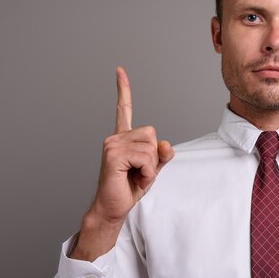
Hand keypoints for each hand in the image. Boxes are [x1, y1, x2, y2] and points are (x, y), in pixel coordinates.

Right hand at [71, 67, 173, 260]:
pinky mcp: (113, 154)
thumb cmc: (129, 187)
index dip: (123, 89)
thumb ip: (162, 155)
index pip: (123, 109)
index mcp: (123, 138)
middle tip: (139, 172)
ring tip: (135, 176)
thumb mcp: (152, 170)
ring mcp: (112, 144)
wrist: (114, 207)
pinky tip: (133, 178)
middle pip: (152, 134)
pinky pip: (145, 157)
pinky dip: (146, 172)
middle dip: (153, 157)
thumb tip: (166, 144)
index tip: (119, 70)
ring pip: (150, 147)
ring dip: (150, 167)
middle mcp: (115, 137)